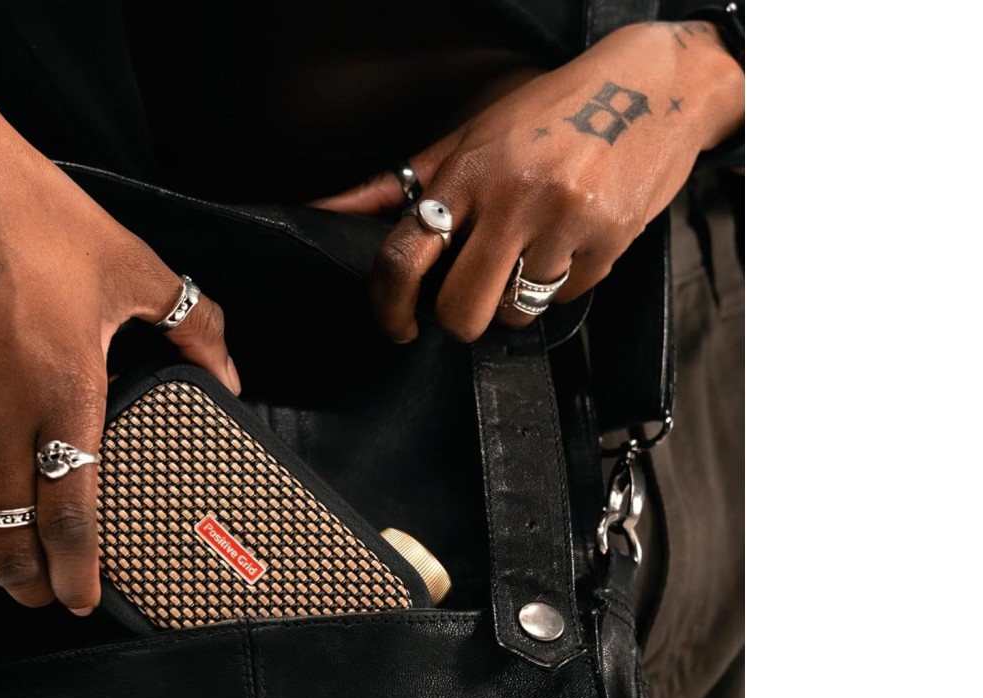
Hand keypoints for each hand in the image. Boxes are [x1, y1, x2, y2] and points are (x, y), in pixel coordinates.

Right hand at [0, 92, 239, 614]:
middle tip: (53, 598)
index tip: (91, 597)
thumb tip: (224, 369)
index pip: (71, 514)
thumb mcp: (127, 263)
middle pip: (10, 536)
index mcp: (59, 390)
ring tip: (18, 569)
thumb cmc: (19, 209)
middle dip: (32, 583)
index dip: (82, 569)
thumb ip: (189, 324)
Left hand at [311, 22, 742, 342]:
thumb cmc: (551, 113)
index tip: (396, 325)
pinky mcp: (609, 241)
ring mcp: (563, 222)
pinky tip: (572, 240)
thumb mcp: (470, 137)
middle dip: (458, 321)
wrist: (655, 87)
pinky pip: (567, 298)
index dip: (389, 306)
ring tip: (529, 255)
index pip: (402, 256)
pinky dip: (564, 282)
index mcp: (467, 170)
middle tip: (467, 302)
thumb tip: (327, 210)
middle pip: (460, 309)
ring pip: (515, 312)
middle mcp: (512, 197)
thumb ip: (400, 183)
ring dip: (514, 301)